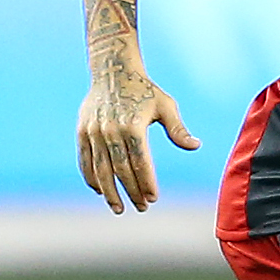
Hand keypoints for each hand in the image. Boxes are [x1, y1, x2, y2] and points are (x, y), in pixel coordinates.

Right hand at [77, 69, 200, 212]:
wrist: (113, 71)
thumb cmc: (145, 90)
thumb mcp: (166, 105)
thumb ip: (178, 129)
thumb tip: (196, 146)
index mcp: (132, 126)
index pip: (140, 162)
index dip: (146, 182)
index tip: (153, 198)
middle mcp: (111, 131)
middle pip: (121, 170)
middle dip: (131, 192)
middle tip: (142, 207)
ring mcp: (94, 132)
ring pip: (101, 169)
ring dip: (109, 192)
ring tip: (119, 208)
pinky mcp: (82, 131)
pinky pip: (85, 160)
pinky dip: (92, 178)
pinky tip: (100, 191)